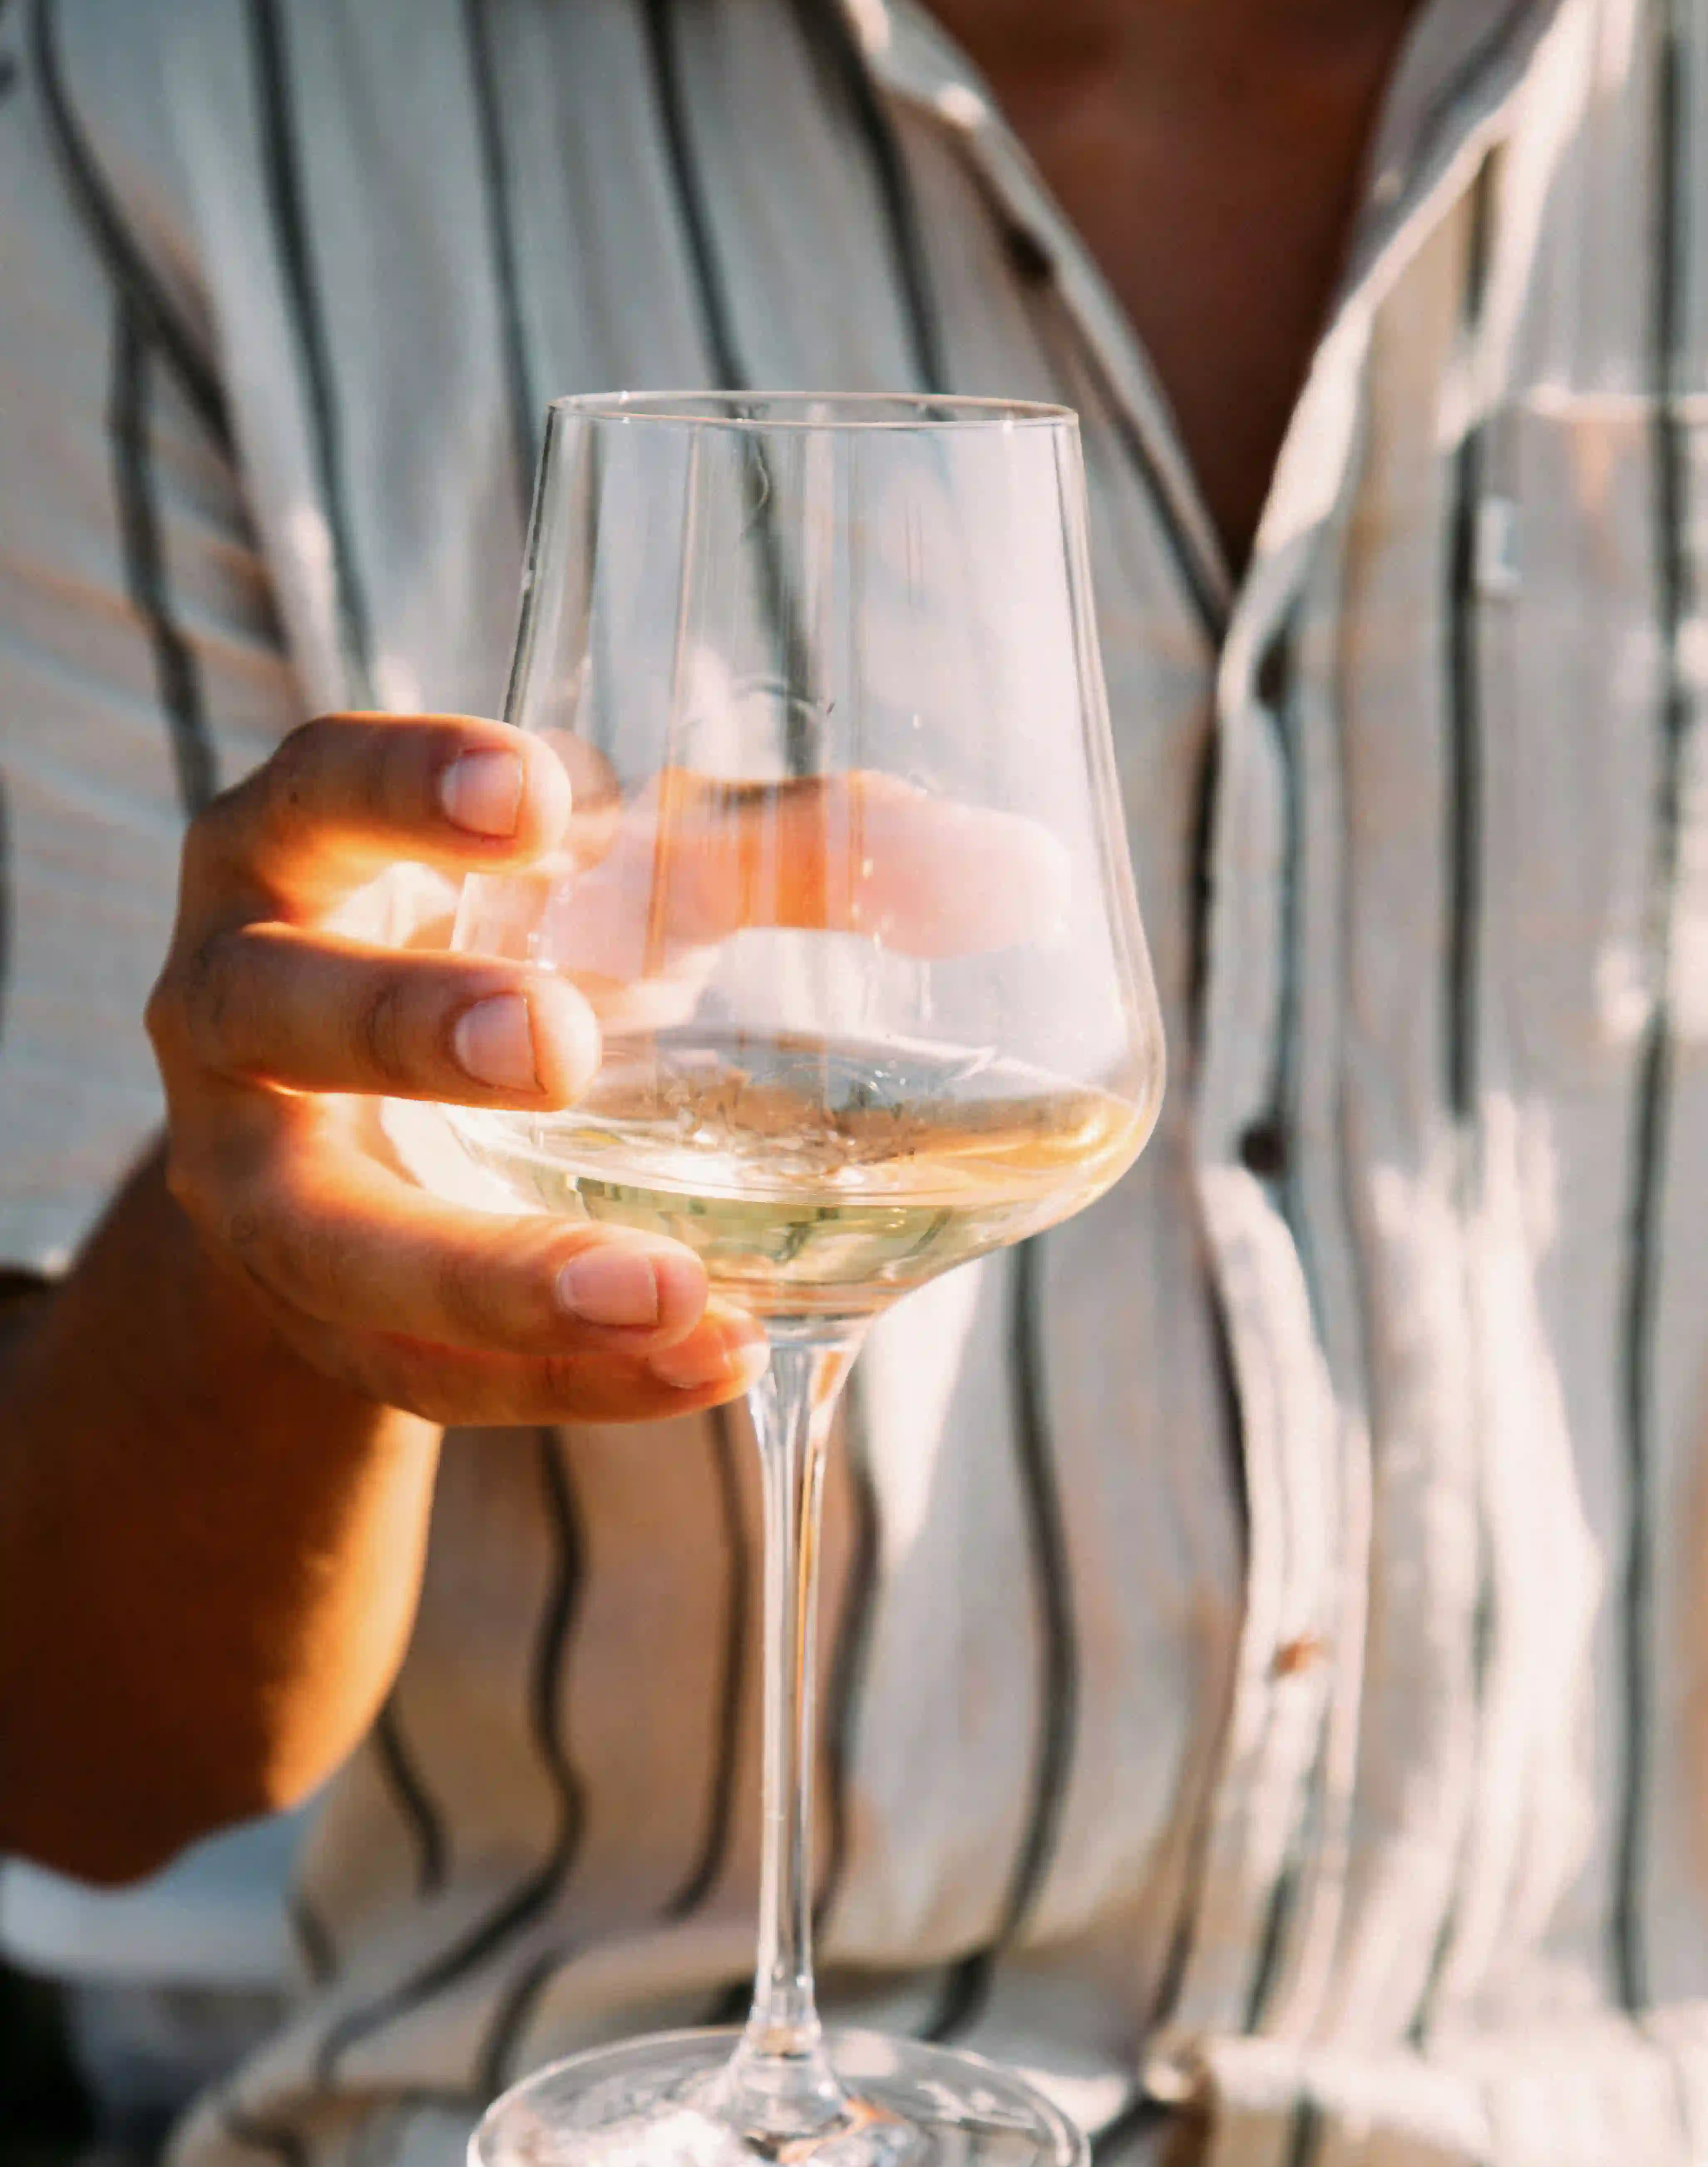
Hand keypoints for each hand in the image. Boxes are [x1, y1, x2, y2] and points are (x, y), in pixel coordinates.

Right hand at [147, 715, 766, 1423]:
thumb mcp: (626, 882)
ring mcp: (249, 1176)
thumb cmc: (513, 951)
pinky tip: (702, 1363)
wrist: (377, 1131)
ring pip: (325, 1234)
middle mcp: (234, 1006)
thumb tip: (1015, 872)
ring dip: (489, 1271)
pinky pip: (419, 1371)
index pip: (317, 788)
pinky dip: (563, 1379)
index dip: (403, 787)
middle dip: (407, 1025)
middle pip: (276, 1008)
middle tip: (554, 1047)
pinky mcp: (314, 1318)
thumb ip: (791, 857)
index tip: (539, 795)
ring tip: (666, 1292)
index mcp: (300, 855)